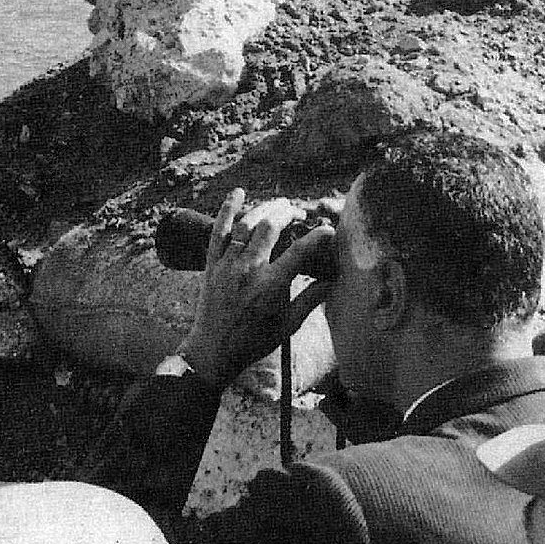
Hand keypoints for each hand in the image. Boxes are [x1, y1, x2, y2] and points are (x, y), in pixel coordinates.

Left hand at [177, 189, 335, 389]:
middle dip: (288, 212)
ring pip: (247, 224)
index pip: (300, 251)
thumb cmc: (255, 341)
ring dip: (266, 208)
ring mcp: (227, 265)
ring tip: (281, 205)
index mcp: (271, 286)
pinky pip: (218, 231)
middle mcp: (249, 270)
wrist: (213, 351)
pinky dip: (227, 209)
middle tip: (300, 212)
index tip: (329, 230)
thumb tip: (333, 281)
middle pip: (270, 226)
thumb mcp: (289, 324)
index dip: (318, 236)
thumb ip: (312, 299)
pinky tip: (238, 192)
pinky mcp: (211, 264)